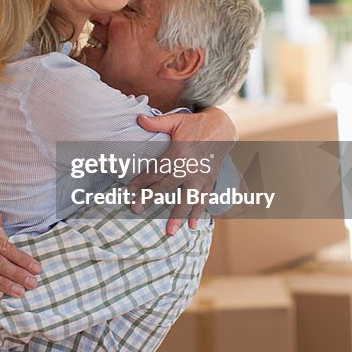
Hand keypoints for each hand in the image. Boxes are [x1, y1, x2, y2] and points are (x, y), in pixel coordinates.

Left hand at [128, 108, 235, 235]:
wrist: (222, 128)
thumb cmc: (195, 125)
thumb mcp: (176, 120)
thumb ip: (157, 123)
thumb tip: (138, 119)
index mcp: (179, 153)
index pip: (155, 171)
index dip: (141, 181)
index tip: (129, 190)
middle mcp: (189, 168)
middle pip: (166, 187)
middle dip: (149, 199)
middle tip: (135, 210)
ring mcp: (201, 177)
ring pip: (186, 199)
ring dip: (177, 216)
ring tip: (169, 232)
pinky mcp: (210, 181)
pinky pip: (203, 200)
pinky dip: (197, 213)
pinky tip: (191, 226)